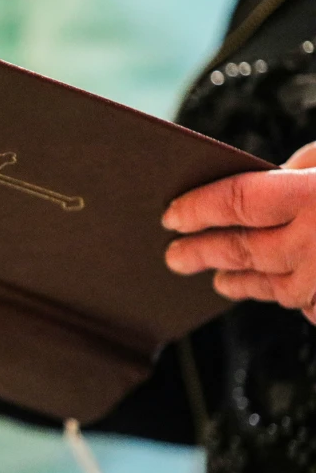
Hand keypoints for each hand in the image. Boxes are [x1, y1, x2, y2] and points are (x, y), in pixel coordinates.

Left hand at [163, 141, 315, 323]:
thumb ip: (306, 166)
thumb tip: (272, 174)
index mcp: (315, 196)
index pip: (236, 201)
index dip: (198, 209)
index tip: (171, 217)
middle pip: (242, 249)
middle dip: (200, 252)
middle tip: (173, 256)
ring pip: (274, 286)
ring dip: (240, 281)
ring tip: (219, 279)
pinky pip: (309, 305)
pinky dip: (291, 297)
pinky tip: (278, 291)